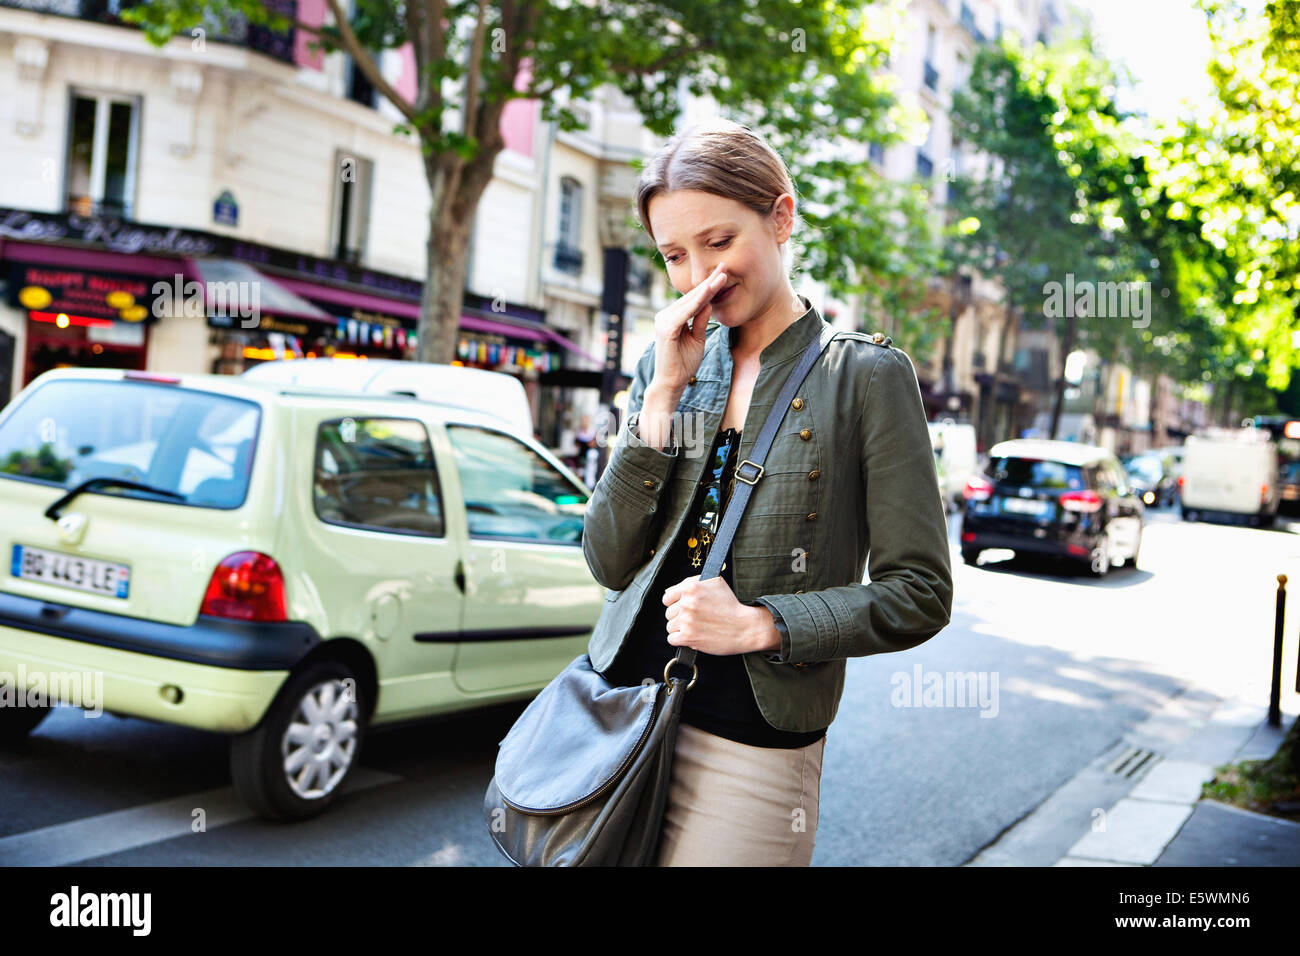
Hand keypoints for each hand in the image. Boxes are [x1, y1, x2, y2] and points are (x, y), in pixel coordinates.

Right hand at [651, 262, 729, 392]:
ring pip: (690, 301)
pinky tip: (709, 292)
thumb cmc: (683, 364)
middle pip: (692, 296)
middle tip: (724, 266)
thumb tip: (709, 302)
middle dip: (709, 282)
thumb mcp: (697, 339)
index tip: (722, 274)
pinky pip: (686, 312)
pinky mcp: (666, 328)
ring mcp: (663, 320)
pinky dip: (698, 301)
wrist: (671, 383)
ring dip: (706, 288)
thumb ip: (700, 321)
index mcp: (672, 317)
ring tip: (721, 276)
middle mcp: (665, 315)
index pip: (693, 299)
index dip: (709, 287)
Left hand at [661, 574, 777, 655]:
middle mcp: (687, 603)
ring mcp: (687, 620)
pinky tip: (691, 636)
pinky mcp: (688, 637)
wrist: (745, 627)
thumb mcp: (716, 583)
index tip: (682, 608)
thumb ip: (692, 582)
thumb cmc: (731, 605)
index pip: (667, 596)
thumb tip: (670, 590)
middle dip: (679, 617)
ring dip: (680, 629)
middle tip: (694, 619)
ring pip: (670, 627)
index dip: (674, 603)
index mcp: (691, 587)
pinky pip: (672, 639)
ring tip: (695, 628)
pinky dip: (680, 640)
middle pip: (668, 613)